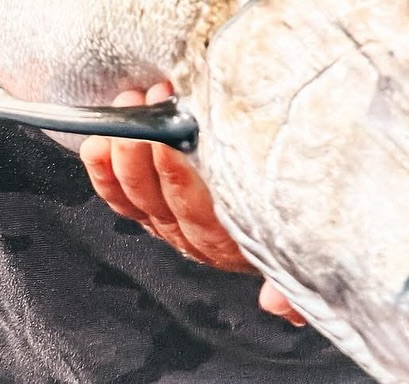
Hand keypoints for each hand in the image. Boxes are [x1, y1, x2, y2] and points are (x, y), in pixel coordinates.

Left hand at [80, 83, 306, 327]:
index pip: (200, 217)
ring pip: (137, 198)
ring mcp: (173, 224)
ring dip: (125, 151)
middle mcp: (200, 240)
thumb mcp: (310, 235)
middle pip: (160, 203)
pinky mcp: (154, 210)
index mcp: (237, 242)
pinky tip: (98, 143)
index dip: (179, 181)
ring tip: (129, 105)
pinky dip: (105, 171)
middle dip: (145, 151)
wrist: (297, 194)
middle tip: (145, 107)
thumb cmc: (300, 195)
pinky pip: (120, 199)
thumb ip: (295, 281)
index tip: (169, 144)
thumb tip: (275, 303)